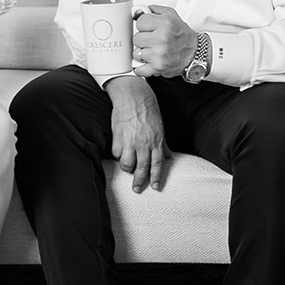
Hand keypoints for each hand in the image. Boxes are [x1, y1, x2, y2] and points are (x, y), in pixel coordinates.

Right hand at [107, 76, 166, 192]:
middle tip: (137, 188)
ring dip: (127, 169)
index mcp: (156, 141)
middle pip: (142, 168)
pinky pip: (116, 153)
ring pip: (127, 164)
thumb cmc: (148, 109)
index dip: (156, 177)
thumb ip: (163, 143)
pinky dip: (118, 155)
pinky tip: (120, 153)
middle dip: (139, 181)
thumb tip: (168, 156)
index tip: (155, 186)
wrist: (133, 96)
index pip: (157, 164)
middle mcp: (143, 144)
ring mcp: (130, 141)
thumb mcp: (160, 127)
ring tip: (128, 168)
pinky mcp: (118, 137)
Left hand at [132, 4, 196, 78]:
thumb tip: (137, 11)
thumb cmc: (183, 35)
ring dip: (143, 53)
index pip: (139, 22)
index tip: (149, 28)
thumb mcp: (171, 15)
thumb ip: (153, 10)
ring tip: (153, 50)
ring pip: (136, 53)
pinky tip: (148, 62)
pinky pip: (139, 69)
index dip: (144, 25)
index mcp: (165, 23)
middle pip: (136, 38)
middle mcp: (162, 38)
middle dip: (143, 39)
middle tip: (153, 39)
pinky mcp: (158, 67)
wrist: (195, 53)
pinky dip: (141, 67)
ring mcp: (159, 54)